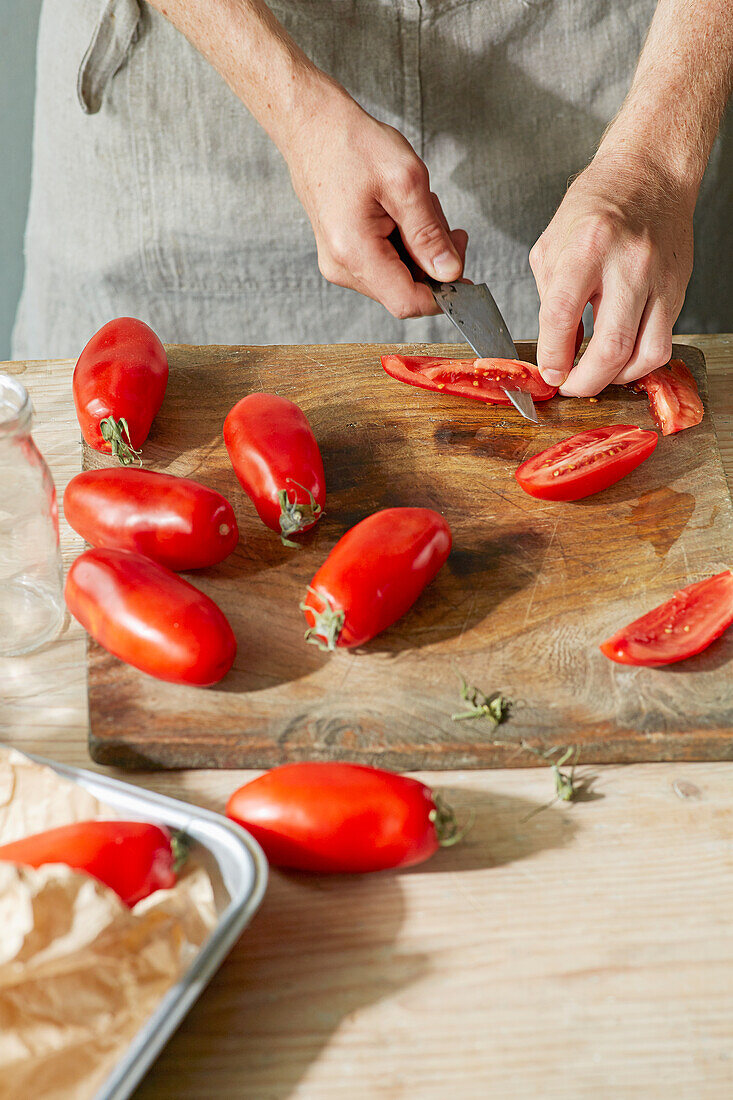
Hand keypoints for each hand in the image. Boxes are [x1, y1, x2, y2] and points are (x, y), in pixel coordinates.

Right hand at [282, 85, 467, 317]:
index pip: (408, 302)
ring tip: (414, 207)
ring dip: (418, 251)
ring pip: (398, 278)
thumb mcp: (406, 182)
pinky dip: (402, 245)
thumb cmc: (351, 144)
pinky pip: (384, 265)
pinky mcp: (341, 255)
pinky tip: (400, 214)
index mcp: (354, 251)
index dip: (443, 295)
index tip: (464, 272)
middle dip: (432, 263)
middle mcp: (342, 266)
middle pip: (405, 291)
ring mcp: (339, 263)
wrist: (311, 126)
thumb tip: (450, 272)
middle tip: (444, 224)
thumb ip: (429, 233)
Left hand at [529, 151, 694, 396]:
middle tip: (569, 386)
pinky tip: (620, 360)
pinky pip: (661, 343)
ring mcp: (658, 279)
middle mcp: (627, 264)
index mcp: (586, 247)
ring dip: (616, 379)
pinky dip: (638, 363)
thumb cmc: (597, 203)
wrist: (650, 172)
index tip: (548, 372)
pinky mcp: (677, 290)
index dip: (552, 356)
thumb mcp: (552, 243)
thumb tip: (557, 349)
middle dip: (585, 382)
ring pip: (645, 355)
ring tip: (596, 377)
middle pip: (610, 347)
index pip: (562, 316)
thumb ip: (550, 299)